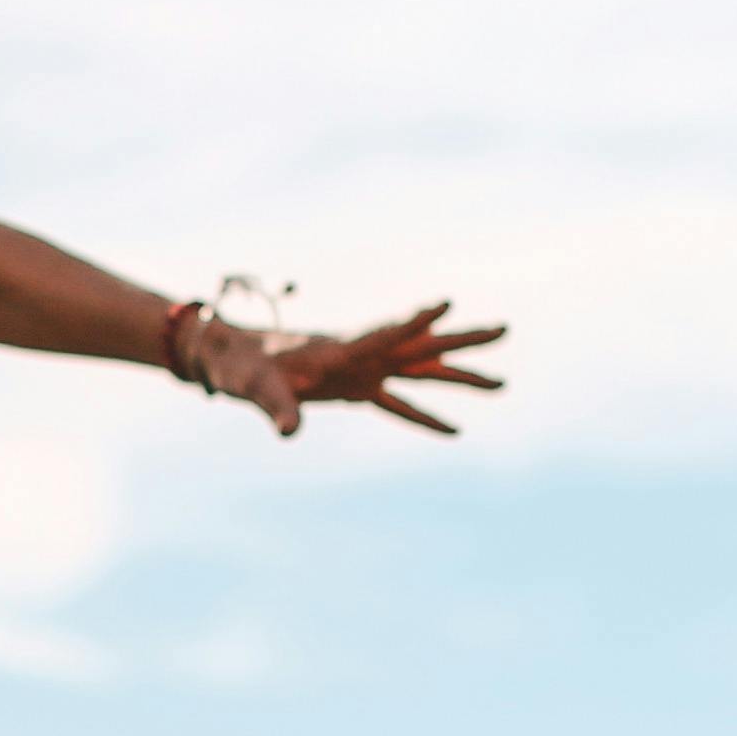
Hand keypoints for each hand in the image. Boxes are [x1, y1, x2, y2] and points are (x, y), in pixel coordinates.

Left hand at [189, 299, 510, 438]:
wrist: (231, 358)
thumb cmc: (242, 366)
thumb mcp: (257, 387)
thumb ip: (278, 406)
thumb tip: (289, 432)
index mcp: (339, 348)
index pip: (383, 333)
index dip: (413, 320)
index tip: (445, 303)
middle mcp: (361, 354)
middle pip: (421, 346)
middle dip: (462, 339)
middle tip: (504, 329)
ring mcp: (363, 371)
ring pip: (420, 371)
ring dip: (459, 377)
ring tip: (501, 383)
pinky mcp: (356, 388)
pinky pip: (398, 403)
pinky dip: (425, 416)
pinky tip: (455, 430)